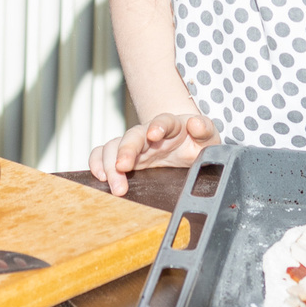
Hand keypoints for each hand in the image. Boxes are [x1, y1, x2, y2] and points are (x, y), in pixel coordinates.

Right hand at [88, 111, 217, 193]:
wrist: (187, 147)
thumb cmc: (197, 142)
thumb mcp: (208, 138)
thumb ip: (205, 130)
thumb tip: (194, 124)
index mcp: (171, 125)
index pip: (163, 121)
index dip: (157, 126)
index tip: (153, 134)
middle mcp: (148, 133)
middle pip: (132, 135)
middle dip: (125, 150)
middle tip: (122, 168)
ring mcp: (135, 145)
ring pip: (114, 146)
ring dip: (109, 163)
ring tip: (114, 185)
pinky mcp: (125, 157)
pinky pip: (103, 154)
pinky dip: (97, 163)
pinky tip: (99, 177)